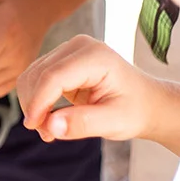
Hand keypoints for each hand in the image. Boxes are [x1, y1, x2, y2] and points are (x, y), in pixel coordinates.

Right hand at [16, 35, 159, 142]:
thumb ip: (83, 123)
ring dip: (33, 104)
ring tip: (49, 129)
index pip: (53, 76)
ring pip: (32, 75)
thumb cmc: (135, 111)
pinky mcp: (61, 60)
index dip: (38, 102)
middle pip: (38, 74)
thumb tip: (49, 126)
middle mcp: (78, 46)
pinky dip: (37, 100)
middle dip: (34, 105)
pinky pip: (37, 78)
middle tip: (47, 134)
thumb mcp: (115, 122)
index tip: (34, 126)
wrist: (147, 103)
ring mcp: (68, 51)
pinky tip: (50, 118)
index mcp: (95, 56)